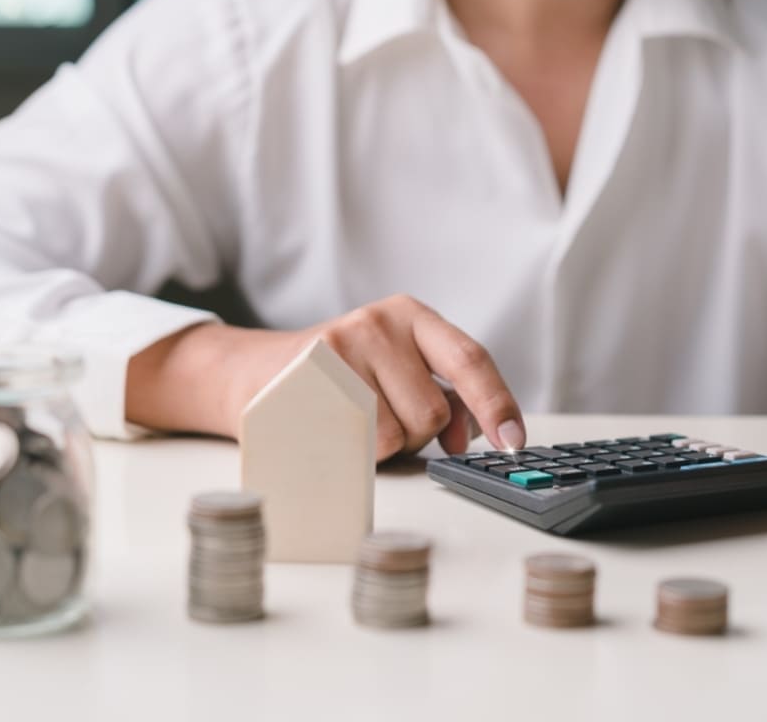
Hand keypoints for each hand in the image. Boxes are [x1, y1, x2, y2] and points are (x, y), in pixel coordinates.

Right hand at [126, 295, 524, 460]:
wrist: (253, 372)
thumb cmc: (337, 377)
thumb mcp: (393, 367)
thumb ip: (439, 394)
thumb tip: (470, 435)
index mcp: (412, 316)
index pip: (470, 359)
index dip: (497, 405)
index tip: (512, 442)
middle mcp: (380, 322)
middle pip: (433, 411)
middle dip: (419, 435)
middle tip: (385, 422)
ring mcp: (343, 345)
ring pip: (399, 432)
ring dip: (385, 445)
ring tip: (356, 422)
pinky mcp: (312, 376)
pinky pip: (361, 439)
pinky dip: (357, 451)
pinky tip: (335, 429)